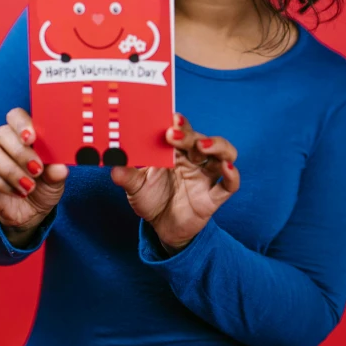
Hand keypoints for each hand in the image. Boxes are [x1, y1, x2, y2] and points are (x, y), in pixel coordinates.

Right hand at [0, 108, 68, 232]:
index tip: (32, 138)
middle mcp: (2, 141)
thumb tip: (60, 167)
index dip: (22, 124)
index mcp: (22, 133)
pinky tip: (19, 192)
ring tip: (30, 186)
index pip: (16, 116)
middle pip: (1, 133)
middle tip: (37, 170)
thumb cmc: (44, 186)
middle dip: (20, 152)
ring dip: (12, 171)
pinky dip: (4, 185)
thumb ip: (57, 171)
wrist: (31, 211)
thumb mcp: (56, 180)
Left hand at [111, 113, 239, 249]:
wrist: (162, 228)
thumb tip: (113, 164)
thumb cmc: (151, 199)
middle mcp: (193, 160)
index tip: (171, 117)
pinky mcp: (213, 197)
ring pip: (222, 153)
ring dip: (216, 145)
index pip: (180, 130)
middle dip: (189, 134)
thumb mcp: (135, 187)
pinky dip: (232, 174)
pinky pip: (229, 184)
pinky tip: (227, 168)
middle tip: (173, 132)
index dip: (179, 122)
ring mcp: (205, 177)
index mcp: (174, 152)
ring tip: (202, 145)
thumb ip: (127, 176)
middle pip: (199, 139)